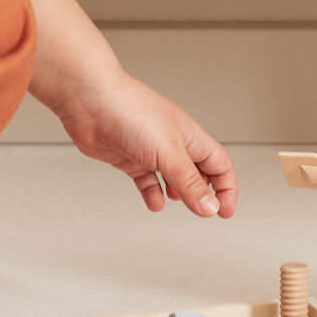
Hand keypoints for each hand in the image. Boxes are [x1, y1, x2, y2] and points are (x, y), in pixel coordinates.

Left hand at [55, 69, 237, 217]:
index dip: (227, 187)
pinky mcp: (130, 158)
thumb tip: (210, 207)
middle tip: (206, 212)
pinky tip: (154, 202)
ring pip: (173, 177)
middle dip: (205, 191)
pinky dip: (153, 193)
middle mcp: (173, 142)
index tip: (225, 211)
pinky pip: (147, 180)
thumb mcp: (168, 152)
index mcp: (190, 136)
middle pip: (199, 171)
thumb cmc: (130, 112)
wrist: (90, 103)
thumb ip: (189, 182)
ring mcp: (150, 150)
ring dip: (180, 193)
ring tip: (180, 203)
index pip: (220, 164)